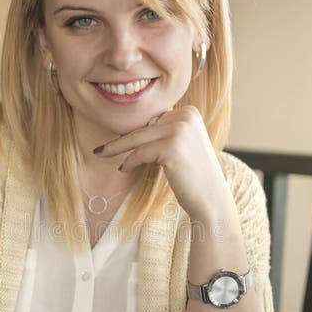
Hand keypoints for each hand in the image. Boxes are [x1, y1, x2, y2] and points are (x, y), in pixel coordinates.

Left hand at [95, 106, 228, 222]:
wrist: (210, 199)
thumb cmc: (193, 175)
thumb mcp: (183, 144)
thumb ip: (166, 130)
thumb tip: (140, 125)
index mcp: (189, 112)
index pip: (154, 119)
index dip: (137, 133)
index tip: (118, 143)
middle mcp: (186, 116)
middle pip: (144, 127)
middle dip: (122, 140)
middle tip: (100, 149)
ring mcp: (180, 130)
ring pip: (138, 138)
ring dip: (117, 149)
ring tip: (102, 155)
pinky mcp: (171, 147)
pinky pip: (140, 152)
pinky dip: (129, 161)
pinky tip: (123, 168)